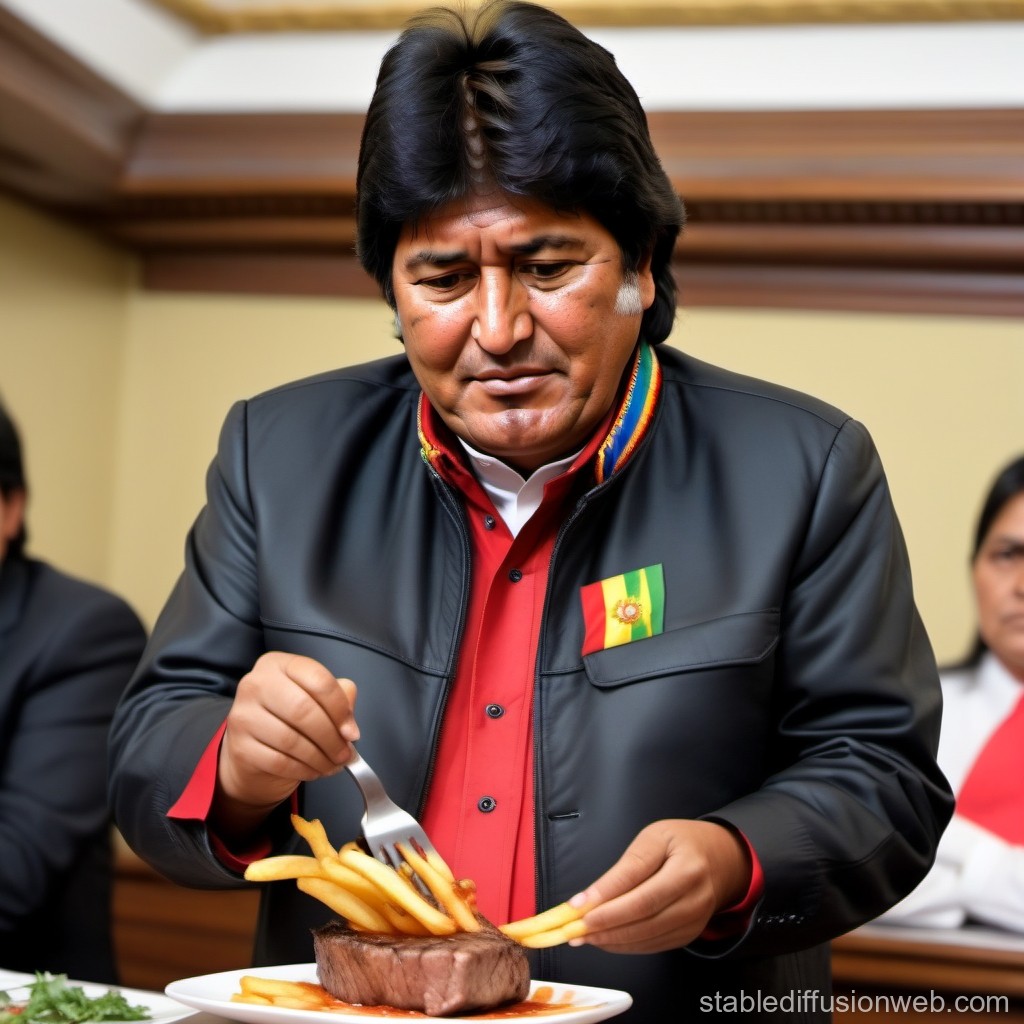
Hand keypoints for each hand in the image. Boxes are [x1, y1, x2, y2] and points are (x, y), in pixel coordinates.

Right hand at [212, 652, 358, 838]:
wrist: (252, 749)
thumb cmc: (288, 719)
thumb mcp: (314, 699)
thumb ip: (338, 698)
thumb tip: (349, 724)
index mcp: (278, 664)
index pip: (317, 679)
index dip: (340, 708)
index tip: (351, 731)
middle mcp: (256, 684)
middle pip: (303, 709)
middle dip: (331, 737)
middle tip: (345, 754)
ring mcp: (243, 715)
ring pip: (291, 740)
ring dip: (320, 758)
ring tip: (333, 764)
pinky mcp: (239, 746)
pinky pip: (279, 762)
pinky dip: (303, 770)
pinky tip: (314, 771)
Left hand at [568, 819, 751, 953]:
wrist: (719, 859)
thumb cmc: (681, 843)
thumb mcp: (653, 839)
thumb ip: (624, 868)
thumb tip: (588, 897)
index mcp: (688, 867)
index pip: (642, 891)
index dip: (607, 902)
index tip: (577, 908)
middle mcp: (695, 898)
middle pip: (644, 919)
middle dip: (604, 926)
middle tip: (573, 928)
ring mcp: (694, 920)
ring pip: (647, 937)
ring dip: (611, 940)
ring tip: (582, 936)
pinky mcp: (689, 935)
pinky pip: (653, 945)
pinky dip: (626, 946)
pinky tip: (605, 939)